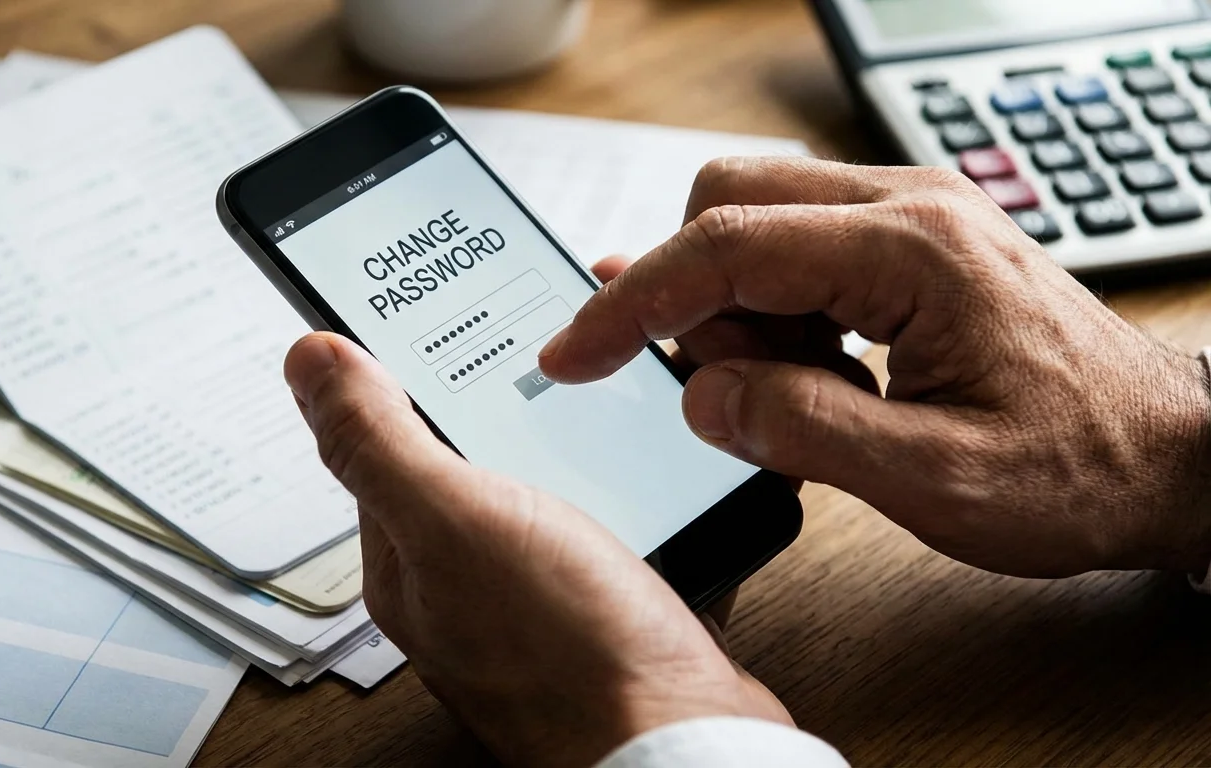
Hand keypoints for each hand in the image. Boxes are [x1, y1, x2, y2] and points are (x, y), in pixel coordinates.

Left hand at [284, 332, 790, 766]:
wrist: (681, 738)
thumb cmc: (567, 646)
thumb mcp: (454, 517)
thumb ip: (378, 439)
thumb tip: (308, 357)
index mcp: (407, 560)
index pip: (383, 445)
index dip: (403, 374)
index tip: (434, 314)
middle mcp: (461, 584)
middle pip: (463, 464)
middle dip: (491, 400)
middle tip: (528, 337)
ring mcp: (535, 599)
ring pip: (536, 493)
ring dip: (557, 441)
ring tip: (591, 386)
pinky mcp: (603, 608)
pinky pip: (596, 525)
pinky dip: (610, 486)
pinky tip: (636, 460)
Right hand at [540, 156, 1210, 577]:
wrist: (1171, 457)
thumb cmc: (1077, 468)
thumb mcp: (936, 479)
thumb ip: (804, 431)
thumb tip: (701, 393)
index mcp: (912, 251)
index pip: (726, 246)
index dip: (633, 303)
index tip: (574, 354)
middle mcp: (907, 209)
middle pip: (729, 202)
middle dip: (689, 295)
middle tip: (717, 387)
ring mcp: (909, 220)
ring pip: (756, 223)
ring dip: (736, 311)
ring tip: (796, 394)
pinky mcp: (908, 246)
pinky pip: (797, 249)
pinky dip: (771, 311)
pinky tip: (808, 373)